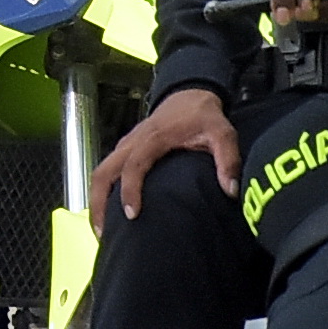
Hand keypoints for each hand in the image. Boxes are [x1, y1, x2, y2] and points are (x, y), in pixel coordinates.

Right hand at [90, 87, 239, 222]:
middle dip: (98, 203)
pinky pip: (106, 170)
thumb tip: (230, 191)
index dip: (130, 190)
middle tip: (102, 233)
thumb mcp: (222, 133)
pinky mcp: (125, 149)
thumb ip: (228, 160)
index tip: (132, 215)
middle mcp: (133, 142)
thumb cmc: (204, 117)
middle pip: (103, 172)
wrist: (189, 95)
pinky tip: (110, 212)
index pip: (134, 165)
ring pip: (100, 172)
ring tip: (101, 230)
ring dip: (97, 200)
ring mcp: (126, 145)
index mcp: (154, 139)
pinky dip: (103, 192)